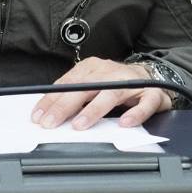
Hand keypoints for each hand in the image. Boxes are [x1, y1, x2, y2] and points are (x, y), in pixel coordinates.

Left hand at [31, 58, 172, 130]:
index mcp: (93, 68)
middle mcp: (111, 72)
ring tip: (80, 124)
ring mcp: (132, 82)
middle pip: (85, 88)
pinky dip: (136, 114)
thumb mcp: (93, 84)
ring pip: (111, 94)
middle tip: (51, 123)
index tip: (38, 115)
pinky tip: (125, 123)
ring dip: (94, 110)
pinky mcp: (152, 95)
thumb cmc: (117, 84)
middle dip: (65, 106)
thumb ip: (75, 96)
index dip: (52, 99)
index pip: (68, 83)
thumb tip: (49, 111)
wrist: (153, 77)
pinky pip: (145, 104)